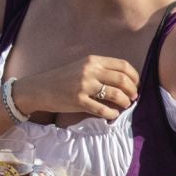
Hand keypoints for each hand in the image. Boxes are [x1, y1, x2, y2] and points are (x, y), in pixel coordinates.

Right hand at [15, 56, 138, 121]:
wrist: (40, 88)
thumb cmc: (62, 78)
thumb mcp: (81, 66)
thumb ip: (100, 70)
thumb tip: (124, 81)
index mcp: (92, 60)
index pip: (123, 66)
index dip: (134, 77)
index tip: (135, 85)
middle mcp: (90, 71)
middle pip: (122, 80)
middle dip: (132, 91)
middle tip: (133, 97)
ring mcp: (84, 86)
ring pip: (116, 95)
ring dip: (125, 102)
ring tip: (125, 105)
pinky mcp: (78, 102)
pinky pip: (103, 110)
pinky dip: (112, 114)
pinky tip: (113, 115)